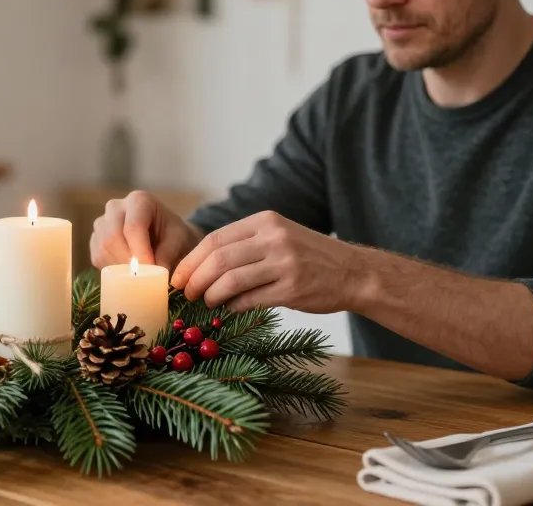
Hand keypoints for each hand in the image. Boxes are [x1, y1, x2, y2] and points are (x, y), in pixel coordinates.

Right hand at [90, 190, 202, 268]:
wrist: (162, 235)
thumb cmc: (171, 234)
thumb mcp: (178, 240)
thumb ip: (168, 253)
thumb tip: (155, 273)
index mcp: (138, 200)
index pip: (133, 226)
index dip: (140, 251)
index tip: (151, 269)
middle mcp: (115, 207)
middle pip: (113, 237)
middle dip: (128, 261)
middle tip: (143, 276)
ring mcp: (101, 223)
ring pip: (103, 248)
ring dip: (120, 267)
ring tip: (138, 275)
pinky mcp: (95, 239)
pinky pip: (97, 257)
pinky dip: (111, 270)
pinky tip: (127, 272)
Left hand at [170, 211, 365, 312]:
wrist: (354, 272)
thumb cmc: (308, 256)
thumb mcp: (278, 236)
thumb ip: (244, 244)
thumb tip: (199, 266)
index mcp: (265, 221)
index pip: (215, 239)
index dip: (191, 261)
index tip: (178, 276)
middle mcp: (274, 238)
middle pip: (218, 259)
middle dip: (195, 279)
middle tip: (187, 293)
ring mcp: (285, 263)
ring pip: (230, 280)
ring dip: (211, 295)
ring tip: (206, 302)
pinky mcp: (293, 289)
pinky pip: (250, 300)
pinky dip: (233, 307)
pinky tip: (229, 309)